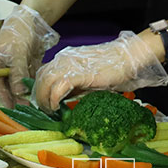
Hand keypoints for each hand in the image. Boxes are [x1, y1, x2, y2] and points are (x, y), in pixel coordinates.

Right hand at [0, 5, 58, 107]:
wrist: (31, 21)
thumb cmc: (18, 33)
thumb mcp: (17, 54)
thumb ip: (17, 74)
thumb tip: (19, 93)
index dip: (3, 97)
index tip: (12, 108)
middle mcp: (0, 68)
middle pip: (6, 87)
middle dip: (16, 98)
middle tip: (26, 109)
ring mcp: (12, 68)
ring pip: (18, 85)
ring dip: (25, 94)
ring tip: (34, 104)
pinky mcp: (24, 67)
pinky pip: (27, 80)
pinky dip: (32, 86)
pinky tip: (39, 92)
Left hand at [32, 30, 167, 111]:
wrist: (127, 57)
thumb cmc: (112, 67)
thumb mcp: (87, 76)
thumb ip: (74, 85)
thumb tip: (63, 99)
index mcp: (65, 58)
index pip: (43, 73)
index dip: (40, 89)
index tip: (44, 103)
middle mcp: (64, 58)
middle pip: (40, 77)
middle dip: (39, 96)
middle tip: (45, 110)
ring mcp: (69, 64)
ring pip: (45, 81)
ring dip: (44, 99)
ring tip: (50, 110)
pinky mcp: (78, 73)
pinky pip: (57, 87)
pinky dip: (53, 99)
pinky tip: (57, 107)